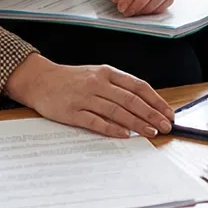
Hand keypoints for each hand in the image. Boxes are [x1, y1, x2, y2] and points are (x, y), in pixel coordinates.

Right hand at [4, 54, 175, 138]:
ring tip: (151, 132)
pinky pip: (95, 121)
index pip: (138, 86)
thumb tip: (144, 105)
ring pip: (116, 111)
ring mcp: (84, 98)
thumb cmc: (72, 79)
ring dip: (136, 123)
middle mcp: (97, 83)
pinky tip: (125, 135)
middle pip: (131, 100)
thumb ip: (118, 87)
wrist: (40, 80)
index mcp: (107, 73)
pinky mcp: (72, 112)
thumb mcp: (96, 75)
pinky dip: (112, 128)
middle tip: (165, 126)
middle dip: (151, 114)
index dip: (156, 101)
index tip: (168, 113)